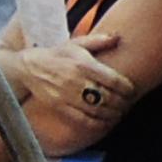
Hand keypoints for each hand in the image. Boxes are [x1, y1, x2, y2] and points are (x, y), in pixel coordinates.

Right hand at [2, 35, 131, 128]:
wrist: (29, 68)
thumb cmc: (57, 55)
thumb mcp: (76, 43)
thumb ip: (98, 41)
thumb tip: (118, 37)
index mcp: (83, 63)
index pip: (113, 79)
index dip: (127, 88)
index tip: (133, 90)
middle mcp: (76, 80)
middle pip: (108, 96)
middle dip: (122, 102)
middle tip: (128, 103)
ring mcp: (67, 95)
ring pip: (97, 110)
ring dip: (113, 114)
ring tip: (120, 113)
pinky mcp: (60, 107)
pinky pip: (83, 120)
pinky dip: (98, 124)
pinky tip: (105, 122)